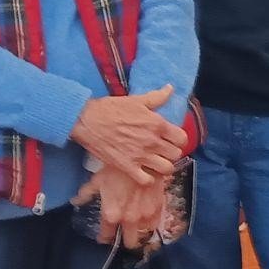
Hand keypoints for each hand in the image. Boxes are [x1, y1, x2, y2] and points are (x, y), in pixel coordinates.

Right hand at [70, 86, 186, 182]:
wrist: (86, 121)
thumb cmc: (111, 109)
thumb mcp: (136, 100)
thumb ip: (157, 97)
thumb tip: (170, 88)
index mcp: (157, 124)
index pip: (182, 138)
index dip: (179, 140)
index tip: (172, 140)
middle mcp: (152, 141)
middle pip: (176, 154)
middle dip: (172, 153)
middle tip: (164, 151)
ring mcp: (140, 156)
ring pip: (166, 168)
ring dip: (163, 166)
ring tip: (156, 162)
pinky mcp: (127, 166)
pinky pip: (147, 180)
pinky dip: (148, 178)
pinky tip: (144, 171)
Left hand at [73, 166, 164, 245]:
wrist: (143, 160)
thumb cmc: (117, 170)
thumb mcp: (97, 180)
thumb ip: (86, 194)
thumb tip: (76, 201)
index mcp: (111, 215)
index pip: (106, 236)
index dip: (104, 237)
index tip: (104, 236)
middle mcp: (129, 220)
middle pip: (130, 242)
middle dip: (126, 241)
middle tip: (123, 235)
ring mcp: (145, 216)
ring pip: (144, 234)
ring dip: (139, 232)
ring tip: (136, 228)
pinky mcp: (158, 209)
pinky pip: (155, 223)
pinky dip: (150, 223)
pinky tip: (146, 218)